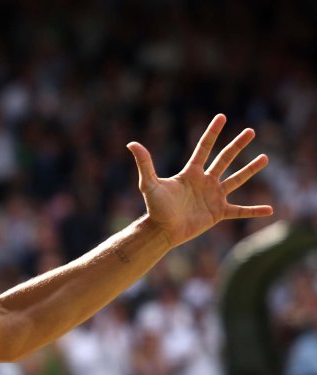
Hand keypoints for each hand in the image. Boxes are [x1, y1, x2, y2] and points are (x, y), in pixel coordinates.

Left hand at [128, 114, 272, 246]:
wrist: (161, 231)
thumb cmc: (155, 208)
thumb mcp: (150, 184)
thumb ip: (145, 163)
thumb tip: (132, 143)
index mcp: (191, 173)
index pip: (204, 148)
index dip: (212, 132)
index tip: (221, 117)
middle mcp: (205, 181)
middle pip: (225, 159)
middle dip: (237, 145)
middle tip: (251, 131)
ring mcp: (213, 196)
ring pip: (236, 180)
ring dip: (251, 169)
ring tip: (265, 158)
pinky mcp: (218, 213)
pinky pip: (240, 211)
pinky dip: (254, 211)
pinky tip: (270, 210)